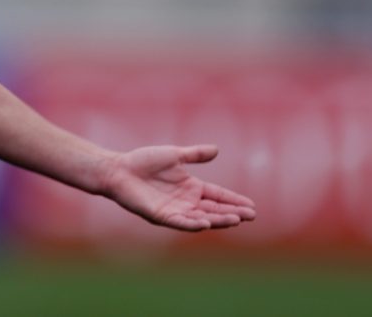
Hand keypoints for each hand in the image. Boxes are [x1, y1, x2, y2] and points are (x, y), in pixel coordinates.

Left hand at [101, 145, 255, 230]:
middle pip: (214, 209)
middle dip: (232, 212)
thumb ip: (194, 155)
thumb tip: (216, 149)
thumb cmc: (143, 161)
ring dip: (218, 219)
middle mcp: (186, 200)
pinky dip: (193, 223)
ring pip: (201, 217)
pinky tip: (205, 223)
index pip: (217, 195)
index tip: (252, 206)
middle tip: (250, 216)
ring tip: (235, 219)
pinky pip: (180, 222)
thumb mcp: (174, 155)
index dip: (233, 200)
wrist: (119, 169)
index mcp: (191, 186)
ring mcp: (175, 209)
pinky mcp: (161, 216)